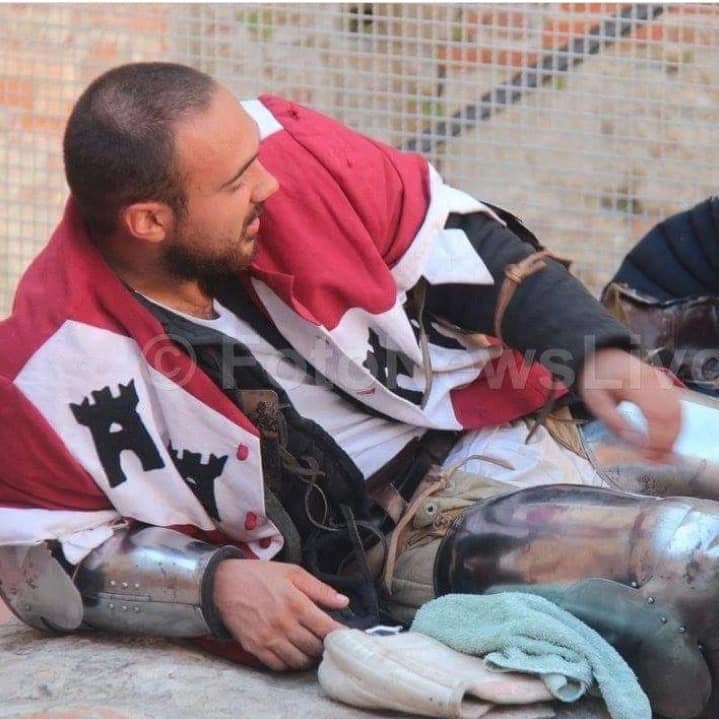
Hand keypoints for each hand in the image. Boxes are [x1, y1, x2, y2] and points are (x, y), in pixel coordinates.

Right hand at [213, 559, 347, 670]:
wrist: (224, 584)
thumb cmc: (260, 576)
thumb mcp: (293, 573)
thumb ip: (320, 589)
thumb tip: (343, 601)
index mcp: (296, 604)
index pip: (326, 628)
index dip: (339, 634)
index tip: (344, 636)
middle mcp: (284, 625)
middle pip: (314, 647)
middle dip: (323, 645)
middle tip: (325, 639)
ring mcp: (269, 639)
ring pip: (299, 660)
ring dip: (308, 656)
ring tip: (309, 645)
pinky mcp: (256, 648)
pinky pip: (279, 666)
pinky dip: (289, 662)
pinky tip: (291, 650)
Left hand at [578, 347, 681, 462]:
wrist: (602, 356)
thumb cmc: (596, 378)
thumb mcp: (595, 400)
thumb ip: (614, 421)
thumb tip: (634, 442)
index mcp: (634, 383)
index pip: (655, 414)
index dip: (656, 438)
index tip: (649, 455)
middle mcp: (654, 381)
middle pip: (671, 415)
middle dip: (667, 441)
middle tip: (657, 460)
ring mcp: (663, 382)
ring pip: (679, 413)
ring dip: (674, 436)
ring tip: (661, 454)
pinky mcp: (666, 385)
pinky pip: (678, 408)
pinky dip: (675, 426)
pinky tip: (666, 439)